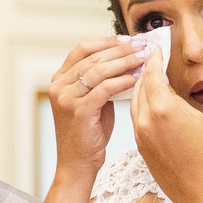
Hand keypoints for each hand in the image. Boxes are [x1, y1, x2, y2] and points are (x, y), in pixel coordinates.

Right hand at [50, 36, 144, 176]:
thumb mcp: (92, 101)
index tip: (128, 39)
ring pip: (99, 70)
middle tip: (142, 45)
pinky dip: (123, 81)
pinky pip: (105, 88)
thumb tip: (126, 60)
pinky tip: (137, 78)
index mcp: (59, 79)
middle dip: (121, 49)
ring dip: (125, 62)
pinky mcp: (78, 110)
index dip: (107, 41)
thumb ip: (101, 81)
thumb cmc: (88, 134)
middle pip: (93, 57)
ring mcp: (66, 97)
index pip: (83, 49)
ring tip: (143, 58)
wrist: (77, 164)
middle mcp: (58, 86)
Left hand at [130, 48, 202, 202]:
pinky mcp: (138, 143)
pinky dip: (139, 104)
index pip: (151, 74)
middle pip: (139, 85)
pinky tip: (147, 101)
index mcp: (162, 108)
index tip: (154, 48)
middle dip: (143, 70)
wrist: (196, 189)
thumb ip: (174, 99)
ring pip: (134, 101)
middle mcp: (146, 119)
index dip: (152, 59)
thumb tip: (164, 88)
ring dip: (139, 87)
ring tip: (146, 76)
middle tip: (147, 57)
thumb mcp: (194, 117)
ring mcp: (140, 132)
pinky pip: (135, 116)